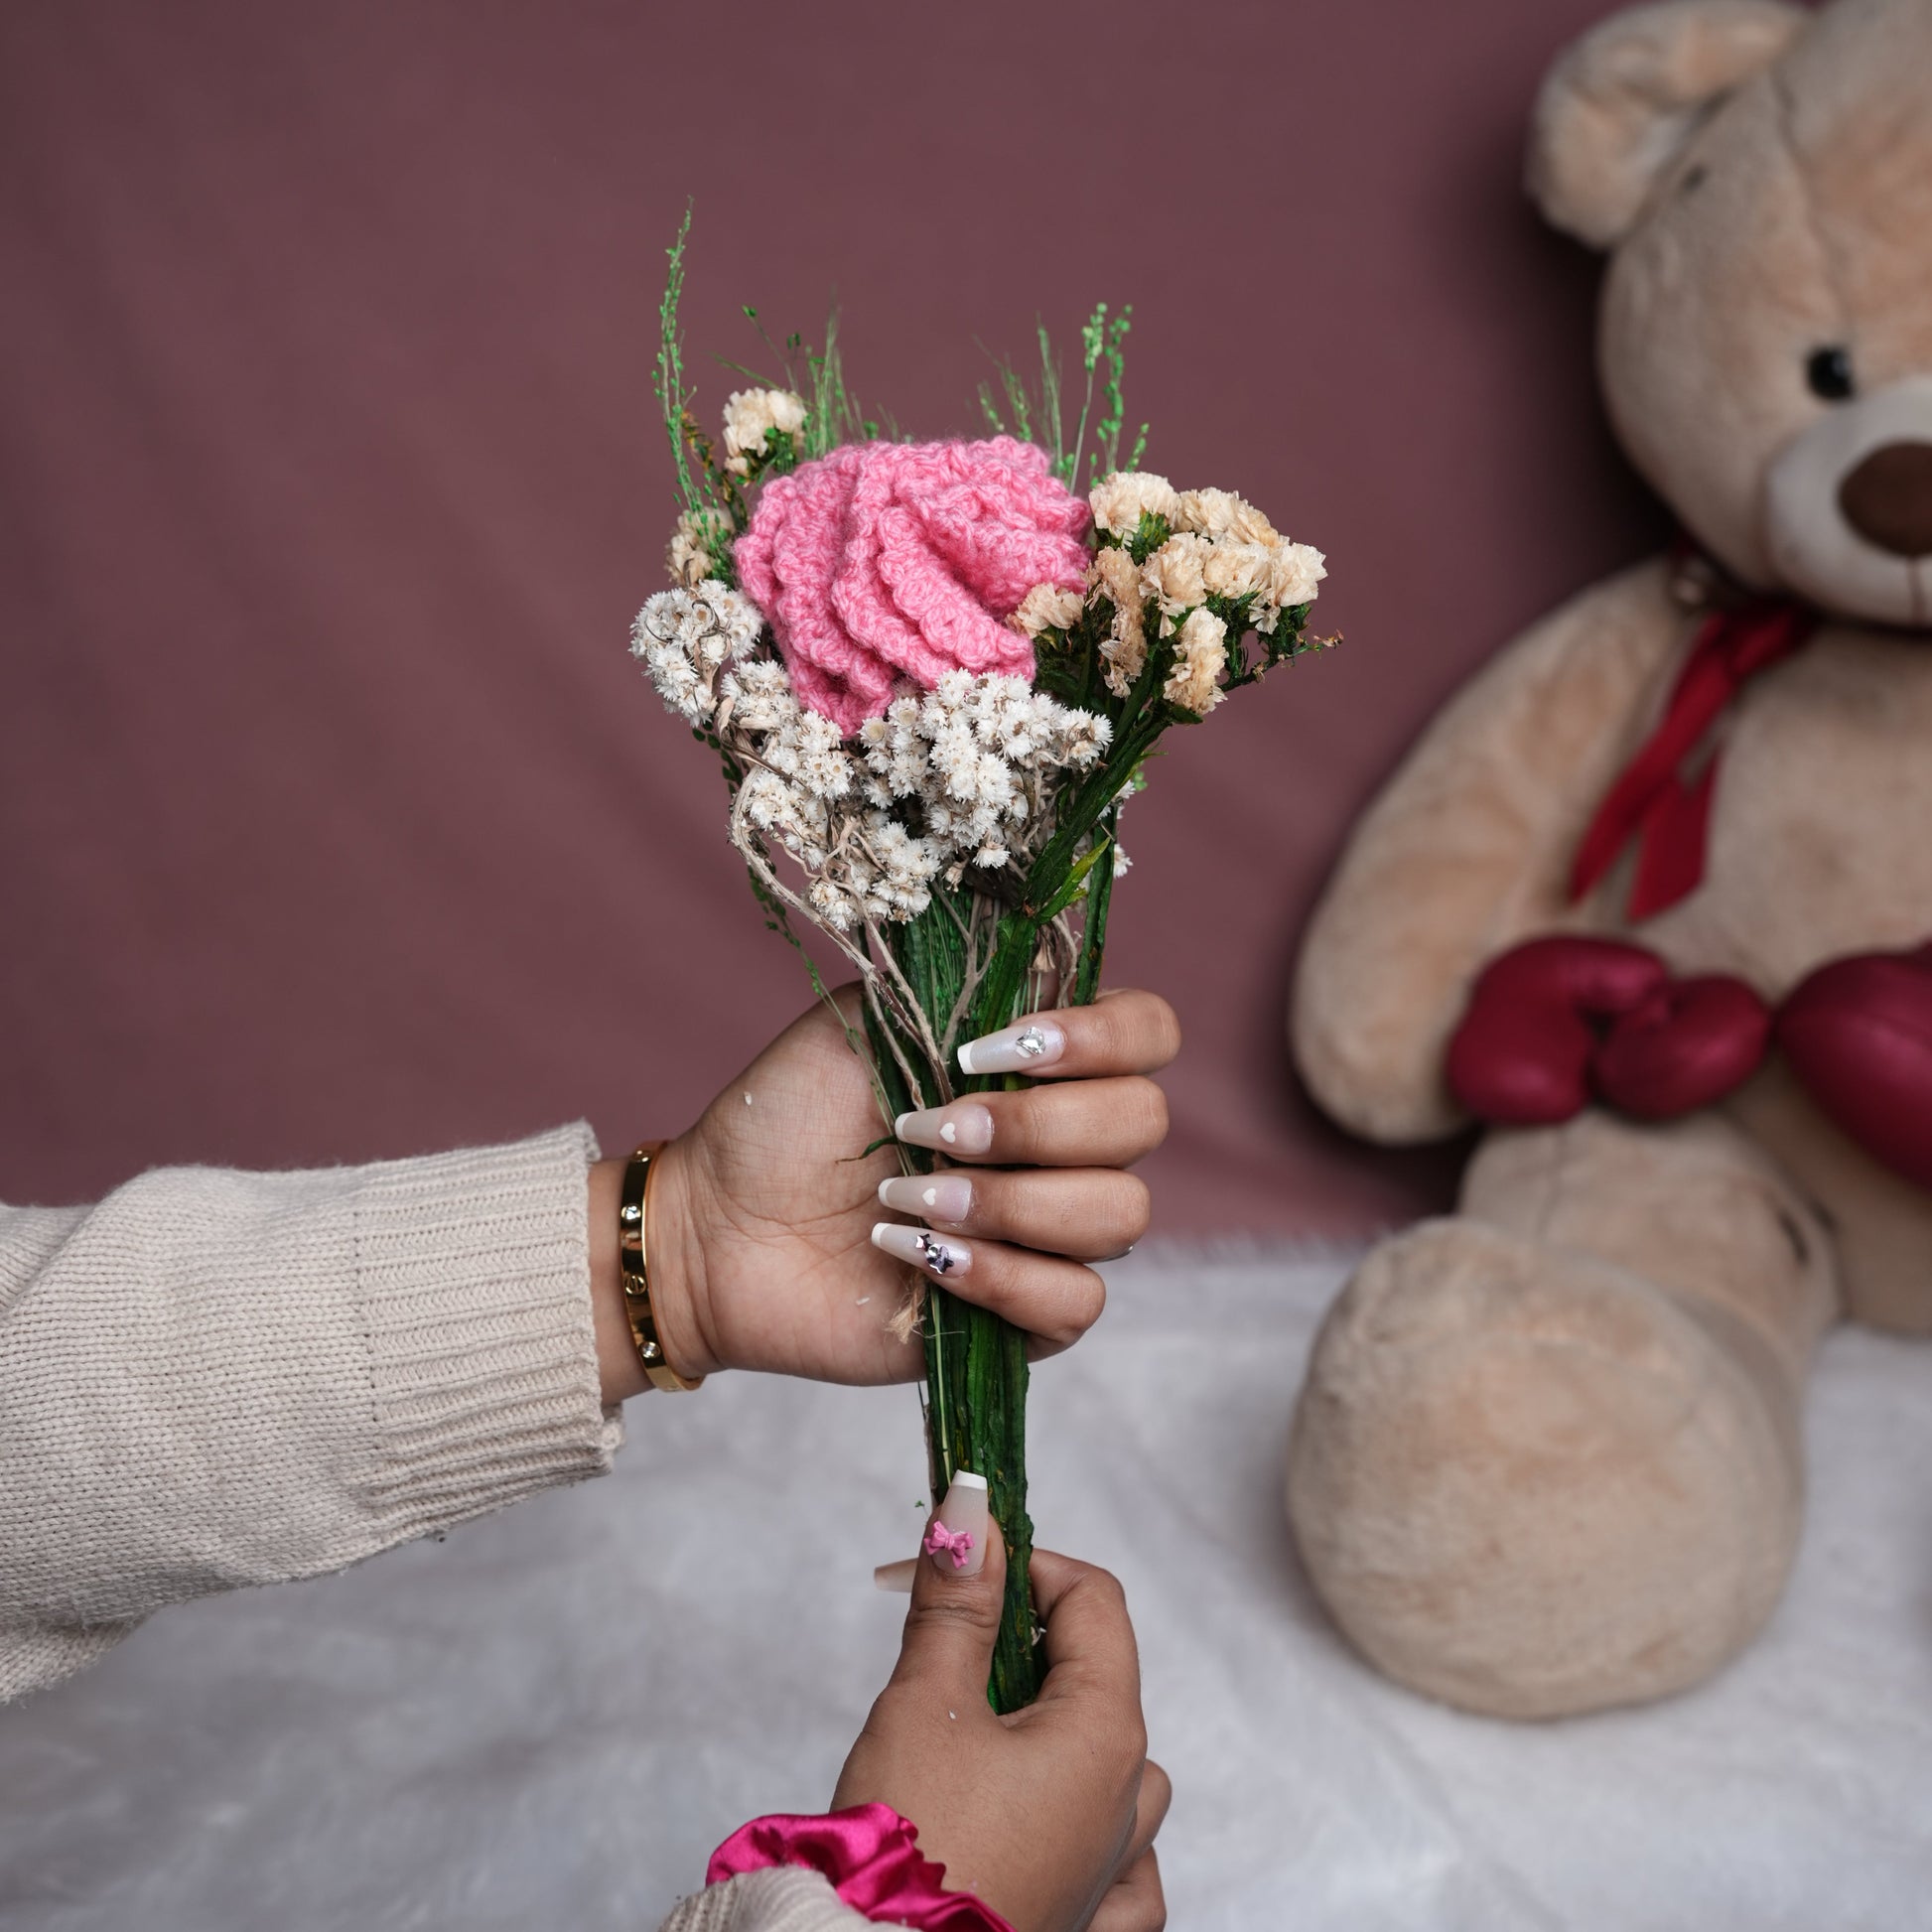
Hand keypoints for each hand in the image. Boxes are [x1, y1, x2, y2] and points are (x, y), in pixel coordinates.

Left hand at [593, 986, 1178, 1393]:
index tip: (991, 1050)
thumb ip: (962, 986)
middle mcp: (1066, 1144)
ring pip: (1119, 1215)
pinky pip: (1076, 1300)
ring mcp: (1054, 1232)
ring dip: (1007, 1203)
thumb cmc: (788, 1117)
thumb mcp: (866, 1019)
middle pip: (1141, 1123)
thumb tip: (1045, 971)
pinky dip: (997, 1275)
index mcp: (1041, 1063)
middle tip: (928, 1130)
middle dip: (1033, 1125)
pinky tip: (918, 1257)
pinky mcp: (1029, 1316)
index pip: (1148, 1033)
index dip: (1098, 1038)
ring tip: (910, 1199)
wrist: (718, 1225)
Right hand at [834, 1521, 1168, 1931]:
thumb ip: (958, 1599)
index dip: (1022, 1564)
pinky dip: (1084, 1825)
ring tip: (974, 1735)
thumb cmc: (909, 1845)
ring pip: (1113, 1764)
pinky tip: (1040, 1819)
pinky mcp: (1087, 1919)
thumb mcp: (927, 1700)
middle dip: (1019, 1643)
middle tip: (940, 1647)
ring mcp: (1115, 1868)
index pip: (1092, 1600)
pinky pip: (1119, 1861)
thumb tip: (974, 1508)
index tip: (954, 1564)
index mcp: (1107, 1733)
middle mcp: (1127, 1799)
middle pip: (1097, 1675)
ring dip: (1052, 1730)